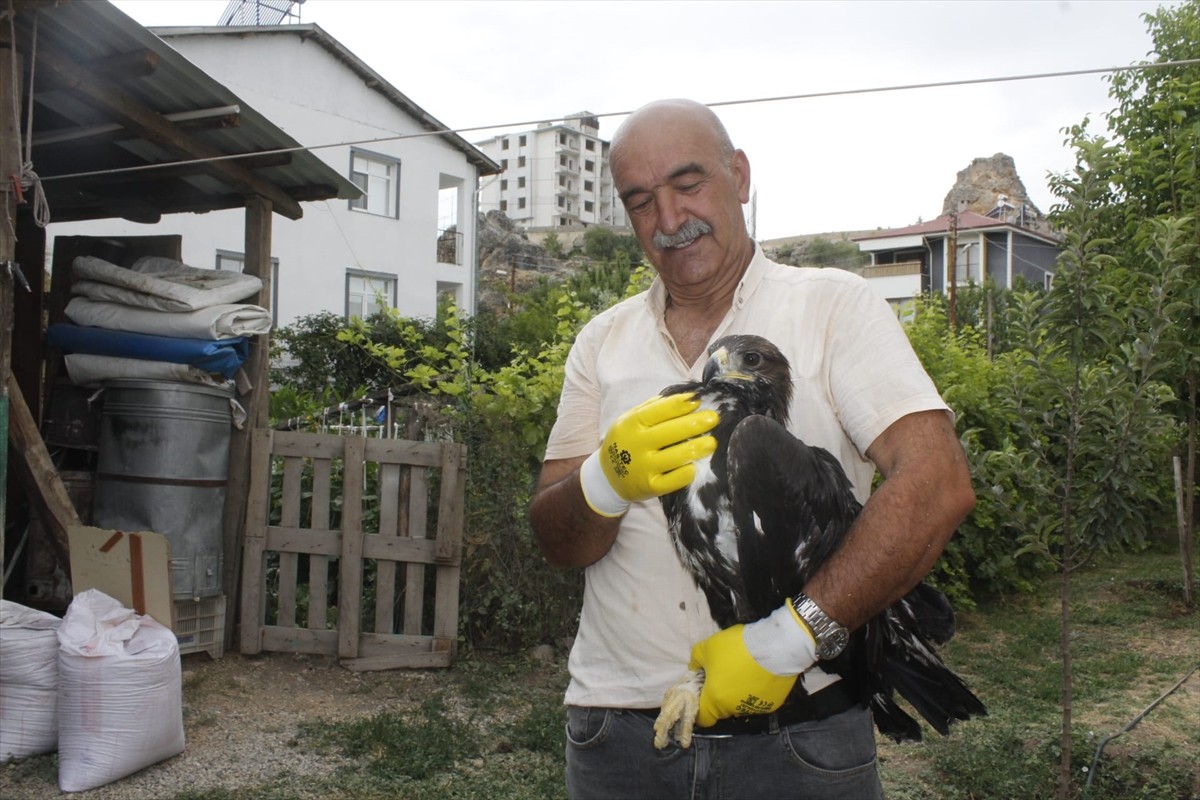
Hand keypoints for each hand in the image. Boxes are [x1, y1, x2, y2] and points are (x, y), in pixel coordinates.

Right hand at [579, 393, 717, 516]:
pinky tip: (695, 466)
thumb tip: (685, 398)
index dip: (680, 405)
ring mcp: (643, 467)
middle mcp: (636, 445)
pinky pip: (673, 480)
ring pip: (676, 456)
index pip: (659, 411)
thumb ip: (652, 408)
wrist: (608, 475)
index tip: (697, 400)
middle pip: (671, 432)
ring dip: (697, 448)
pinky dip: (686, 473)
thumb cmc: (626, 441)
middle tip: (714, 419)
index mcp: (631, 424)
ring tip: (712, 442)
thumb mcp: (630, 420)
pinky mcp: (650, 486)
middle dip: (695, 424)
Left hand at [688, 602, 816, 726]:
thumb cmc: (736, 648)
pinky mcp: (772, 704)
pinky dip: (757, 691)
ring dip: (739, 693)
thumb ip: (696, 660)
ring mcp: (755, 709)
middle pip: (722, 709)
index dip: (700, 707)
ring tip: (744, 672)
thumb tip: (695, 669)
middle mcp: (734, 709)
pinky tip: (760, 675)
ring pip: (741, 705)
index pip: (703, 718)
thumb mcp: (707, 647)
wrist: (774, 647)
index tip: (703, 693)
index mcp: (715, 699)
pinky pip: (759, 700)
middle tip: (724, 674)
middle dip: (721, 695)